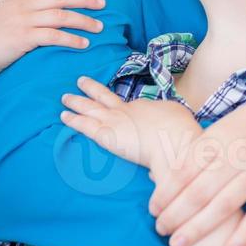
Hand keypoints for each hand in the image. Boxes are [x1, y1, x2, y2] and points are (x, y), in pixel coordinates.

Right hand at [0, 0, 105, 84]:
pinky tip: (84, 44)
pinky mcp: (23, 39)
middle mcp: (21, 6)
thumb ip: (4, 0)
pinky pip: (53, 36)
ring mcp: (22, 21)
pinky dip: (71, 39)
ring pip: (61, 15)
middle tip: (102, 2)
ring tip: (99, 26)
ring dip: (83, 20)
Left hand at [61, 75, 201, 169]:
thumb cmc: (181, 136)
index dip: (117, 103)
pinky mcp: (107, 134)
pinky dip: (73, 120)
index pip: (127, 105)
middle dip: (92, 90)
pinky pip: (85, 125)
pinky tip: (63, 116)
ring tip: (65, 96)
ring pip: (90, 107)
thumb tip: (164, 163)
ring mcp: (116, 120)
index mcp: (144, 108)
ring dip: (77, 101)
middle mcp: (128, 110)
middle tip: (81, 82)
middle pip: (105, 97)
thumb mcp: (179, 128)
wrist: (175, 141)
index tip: (112, 101)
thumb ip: (168, 139)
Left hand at [147, 79, 245, 245]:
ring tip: (177, 244)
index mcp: (219, 137)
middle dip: (174, 215)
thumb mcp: (228, 123)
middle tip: (159, 230)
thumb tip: (174, 170)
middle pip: (197, 192)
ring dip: (197, 228)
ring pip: (222, 206)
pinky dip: (243, 235)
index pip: (183, 170)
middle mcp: (235, 155)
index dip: (164, 192)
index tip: (153, 208)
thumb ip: (206, 146)